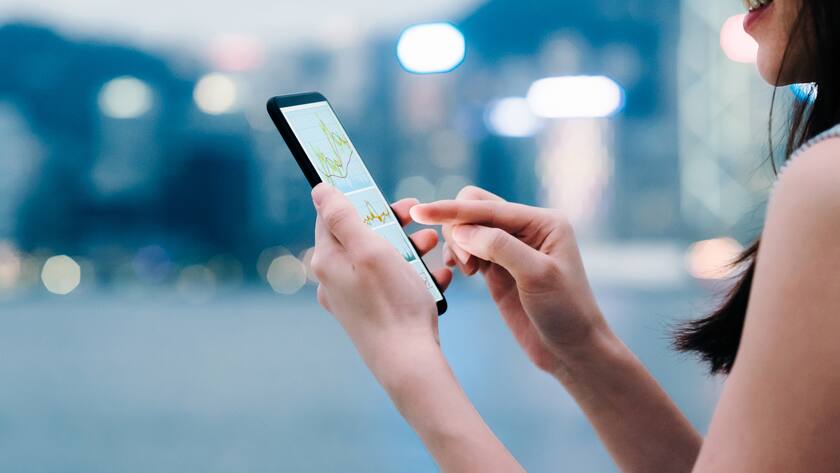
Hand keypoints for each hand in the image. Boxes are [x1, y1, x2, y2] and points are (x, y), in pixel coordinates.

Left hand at [310, 184, 451, 378]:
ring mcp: (352, 299)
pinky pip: (391, 283)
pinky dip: (414, 275)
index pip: (334, 216)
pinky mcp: (371, 313)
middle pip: (361, 237)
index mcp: (327, 261)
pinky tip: (438, 275)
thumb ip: (343, 217)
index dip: (361, 200)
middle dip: (393, 224)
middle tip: (417, 216)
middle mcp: (334, 280)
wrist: (409, 362)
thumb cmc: (392, 304)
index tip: (387, 196)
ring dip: (409, 247)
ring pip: (380, 259)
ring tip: (434, 243)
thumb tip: (320, 189)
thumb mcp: (369, 250)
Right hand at [410, 186, 605, 372]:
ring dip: (458, 243)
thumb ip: (499, 246)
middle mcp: (527, 228)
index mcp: (542, 221)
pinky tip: (462, 270)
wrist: (571, 350)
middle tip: (464, 262)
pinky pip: (468, 248)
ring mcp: (511, 248)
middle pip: (475, 208)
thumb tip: (460, 229)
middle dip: (458, 227)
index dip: (452, 210)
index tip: (419, 212)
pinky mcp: (498, 268)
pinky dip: (458, 254)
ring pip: (468, 228)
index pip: (488, 207)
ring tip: (468, 270)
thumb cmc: (565, 311)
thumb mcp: (536, 276)